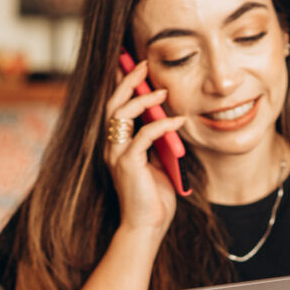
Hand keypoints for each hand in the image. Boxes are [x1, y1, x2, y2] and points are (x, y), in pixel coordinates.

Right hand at [103, 60, 184, 233]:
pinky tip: (179, 120)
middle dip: (128, 81)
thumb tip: (168, 118)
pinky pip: (145, 135)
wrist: (146, 226)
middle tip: (142, 64)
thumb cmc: (153, 196)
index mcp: (116, 144)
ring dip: (143, 99)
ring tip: (162, 90)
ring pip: (122, 114)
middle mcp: (111, 146)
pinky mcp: (127, 163)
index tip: (132, 64)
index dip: (122, 84)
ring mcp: (117, 154)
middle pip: (113, 104)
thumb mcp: (156, 162)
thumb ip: (156, 141)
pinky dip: (162, 124)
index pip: (115, 107)